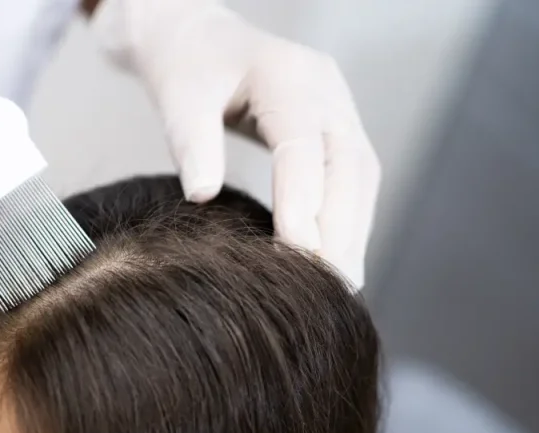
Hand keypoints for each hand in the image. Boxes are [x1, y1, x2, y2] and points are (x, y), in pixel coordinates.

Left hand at [91, 0, 380, 287]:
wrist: (198, 38)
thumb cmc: (186, 67)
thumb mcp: (178, 97)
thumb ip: (191, 142)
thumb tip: (201, 195)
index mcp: (288, 76)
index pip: (304, 147)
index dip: (303, 203)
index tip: (296, 255)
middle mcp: (326, 90)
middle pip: (348, 167)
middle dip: (340, 231)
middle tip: (328, 288)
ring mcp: (338, 108)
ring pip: (360, 177)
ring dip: (352, 233)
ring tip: (339, 286)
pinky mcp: (337, 129)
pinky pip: (354, 179)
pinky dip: (348, 222)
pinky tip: (335, 260)